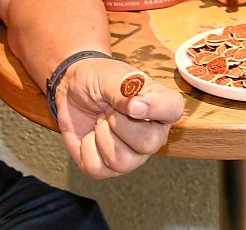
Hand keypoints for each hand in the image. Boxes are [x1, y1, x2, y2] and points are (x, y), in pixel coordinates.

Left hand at [55, 58, 183, 178]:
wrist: (71, 89)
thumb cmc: (97, 79)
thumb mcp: (110, 76)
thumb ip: (126, 89)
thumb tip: (137, 107)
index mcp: (159, 106)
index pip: (174, 109)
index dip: (156, 108)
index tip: (132, 104)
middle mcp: (152, 134)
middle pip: (148, 143)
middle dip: (118, 124)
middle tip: (109, 109)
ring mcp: (132, 155)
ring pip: (122, 161)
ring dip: (101, 136)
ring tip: (101, 121)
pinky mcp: (107, 168)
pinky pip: (97, 168)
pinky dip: (86, 148)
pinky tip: (91, 135)